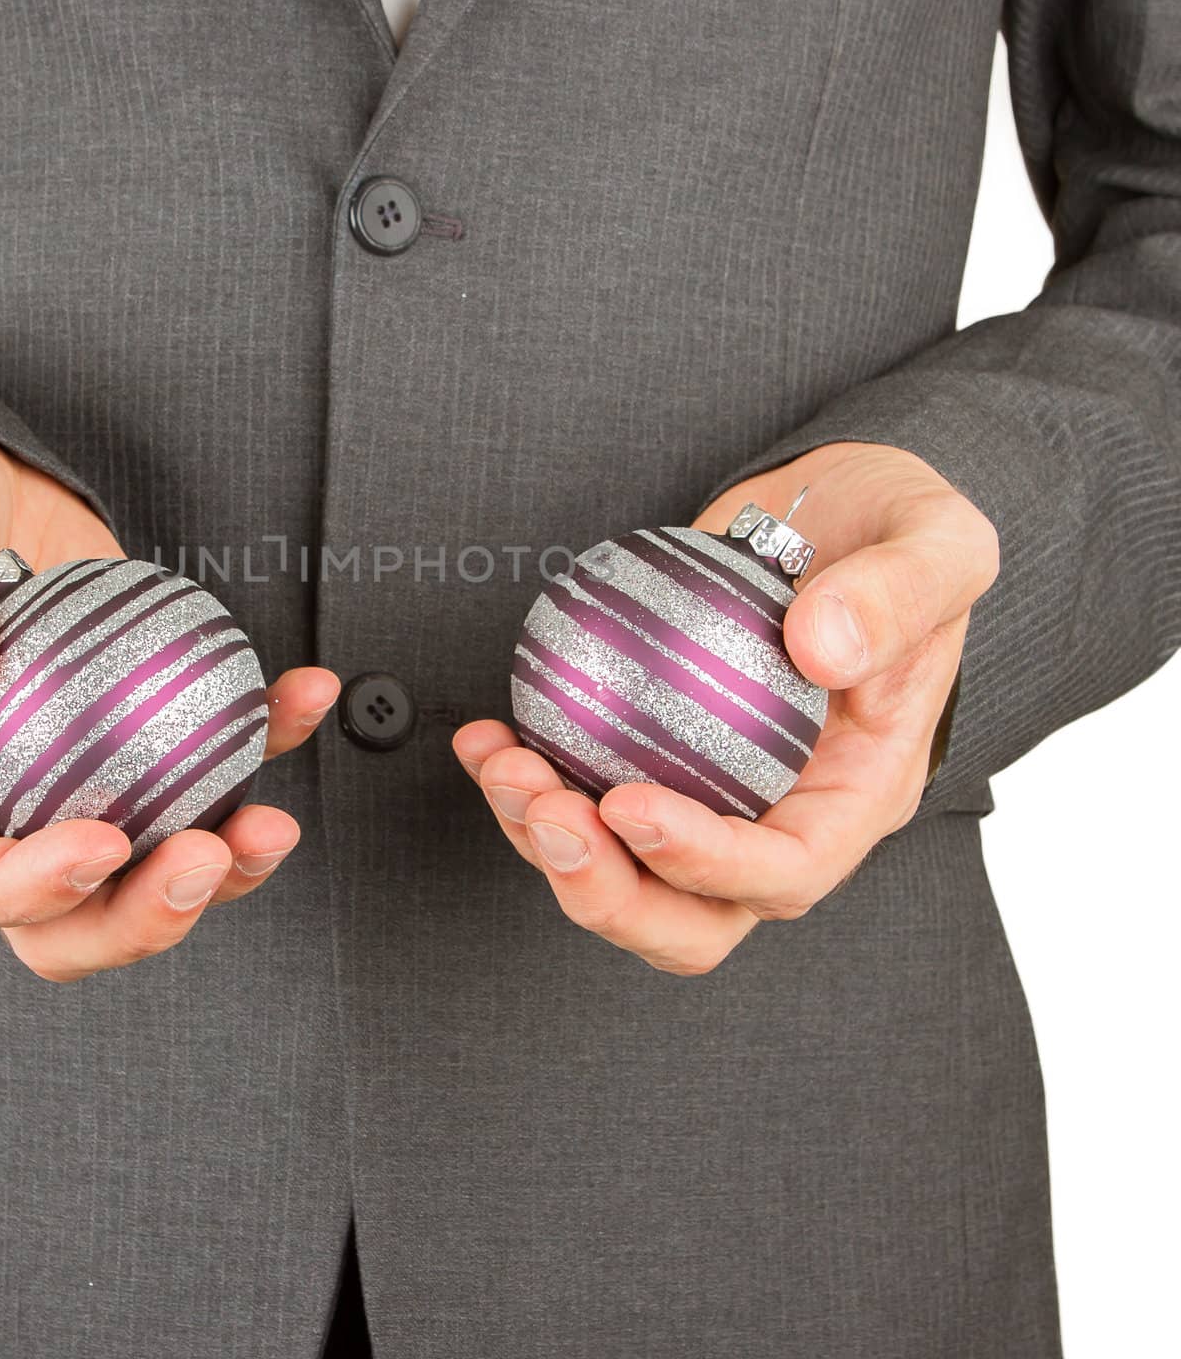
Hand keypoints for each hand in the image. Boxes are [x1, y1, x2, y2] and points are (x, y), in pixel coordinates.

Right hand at [0, 421, 337, 981]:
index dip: (28, 893)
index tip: (101, 843)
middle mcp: (0, 803)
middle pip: (66, 919)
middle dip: (141, 919)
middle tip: (203, 859)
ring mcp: (79, 777)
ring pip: (150, 867)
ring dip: (222, 866)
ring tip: (273, 827)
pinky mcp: (144, 728)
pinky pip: (210, 756)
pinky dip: (266, 738)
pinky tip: (305, 693)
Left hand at [454, 442, 997, 974]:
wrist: (838, 509)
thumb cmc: (901, 531)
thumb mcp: (936, 543)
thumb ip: (896, 596)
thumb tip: (818, 649)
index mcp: (856, 794)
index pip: (784, 870)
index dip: (703, 862)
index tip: (629, 804)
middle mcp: (779, 816)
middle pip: (692, 914)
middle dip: (605, 888)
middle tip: (544, 811)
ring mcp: (709, 795)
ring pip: (622, 870)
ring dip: (545, 836)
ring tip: (502, 764)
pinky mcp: (651, 756)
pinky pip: (583, 796)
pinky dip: (525, 781)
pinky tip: (486, 736)